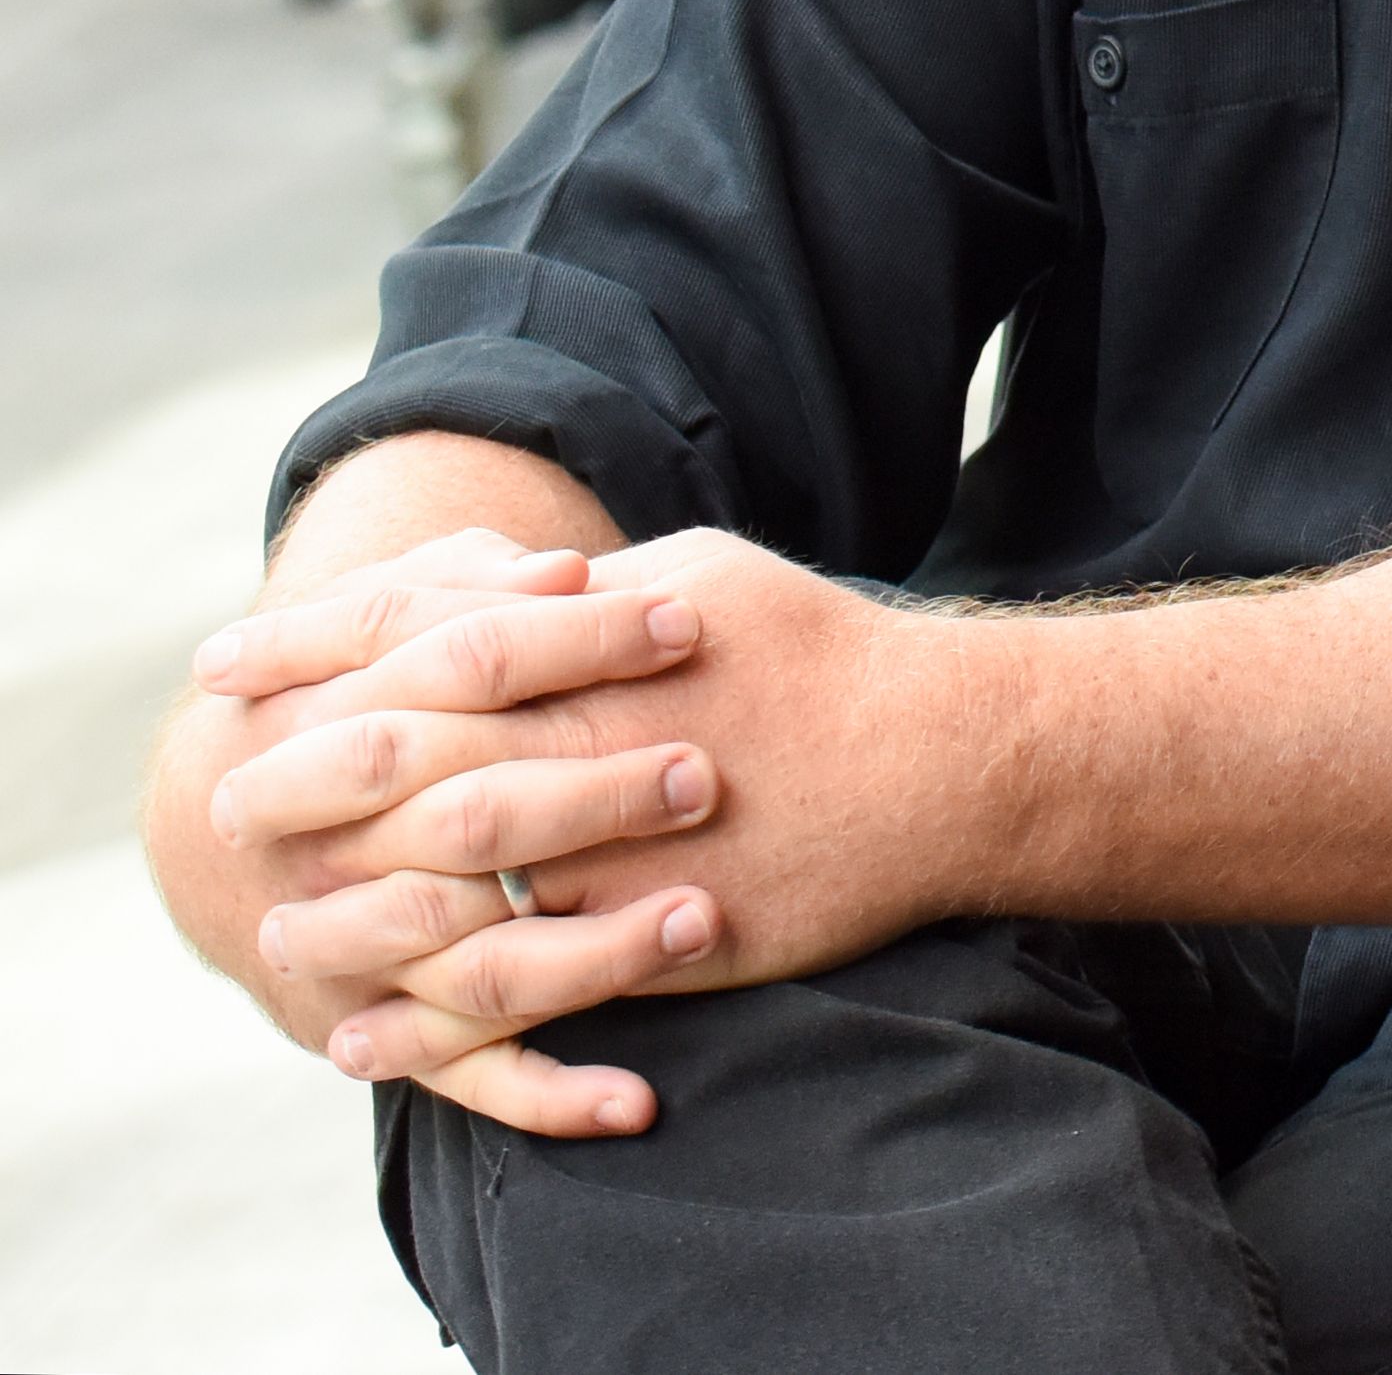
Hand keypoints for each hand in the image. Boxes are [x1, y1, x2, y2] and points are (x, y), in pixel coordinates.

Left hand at [249, 534, 995, 1120]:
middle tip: (229, 800)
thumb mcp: (699, 577)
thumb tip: (468, 583)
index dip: (307, 648)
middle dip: (299, 780)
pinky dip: (424, 1023)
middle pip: (405, 762)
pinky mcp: (655, 940)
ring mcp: (623, 850)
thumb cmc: (821, 653)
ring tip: (278, 930)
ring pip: (444, 887)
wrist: (949, 758)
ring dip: (343, 912)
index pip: (414, 636)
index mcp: (596, 644)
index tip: (221, 670)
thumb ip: (573, 592)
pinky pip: (514, 995)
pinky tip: (361, 1035)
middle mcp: (594, 743)